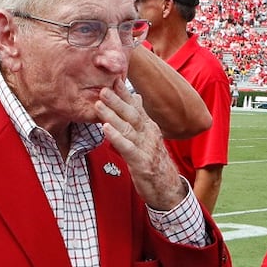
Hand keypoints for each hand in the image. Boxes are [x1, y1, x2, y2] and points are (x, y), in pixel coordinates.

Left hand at [95, 83, 186, 210]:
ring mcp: (146, 148)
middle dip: (117, 100)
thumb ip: (140, 117)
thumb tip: (137, 96)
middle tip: (103, 87)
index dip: (124, 93)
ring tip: (99, 104)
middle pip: (132, 113)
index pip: (136, 106)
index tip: (113, 78)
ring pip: (128, 128)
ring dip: (112, 115)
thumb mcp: (148, 137)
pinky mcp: (142, 163)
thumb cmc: (154, 162)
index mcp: (149, 127)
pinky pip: (127, 148)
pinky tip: (106, 129)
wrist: (168, 188)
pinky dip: (116, 137)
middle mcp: (149, 134)